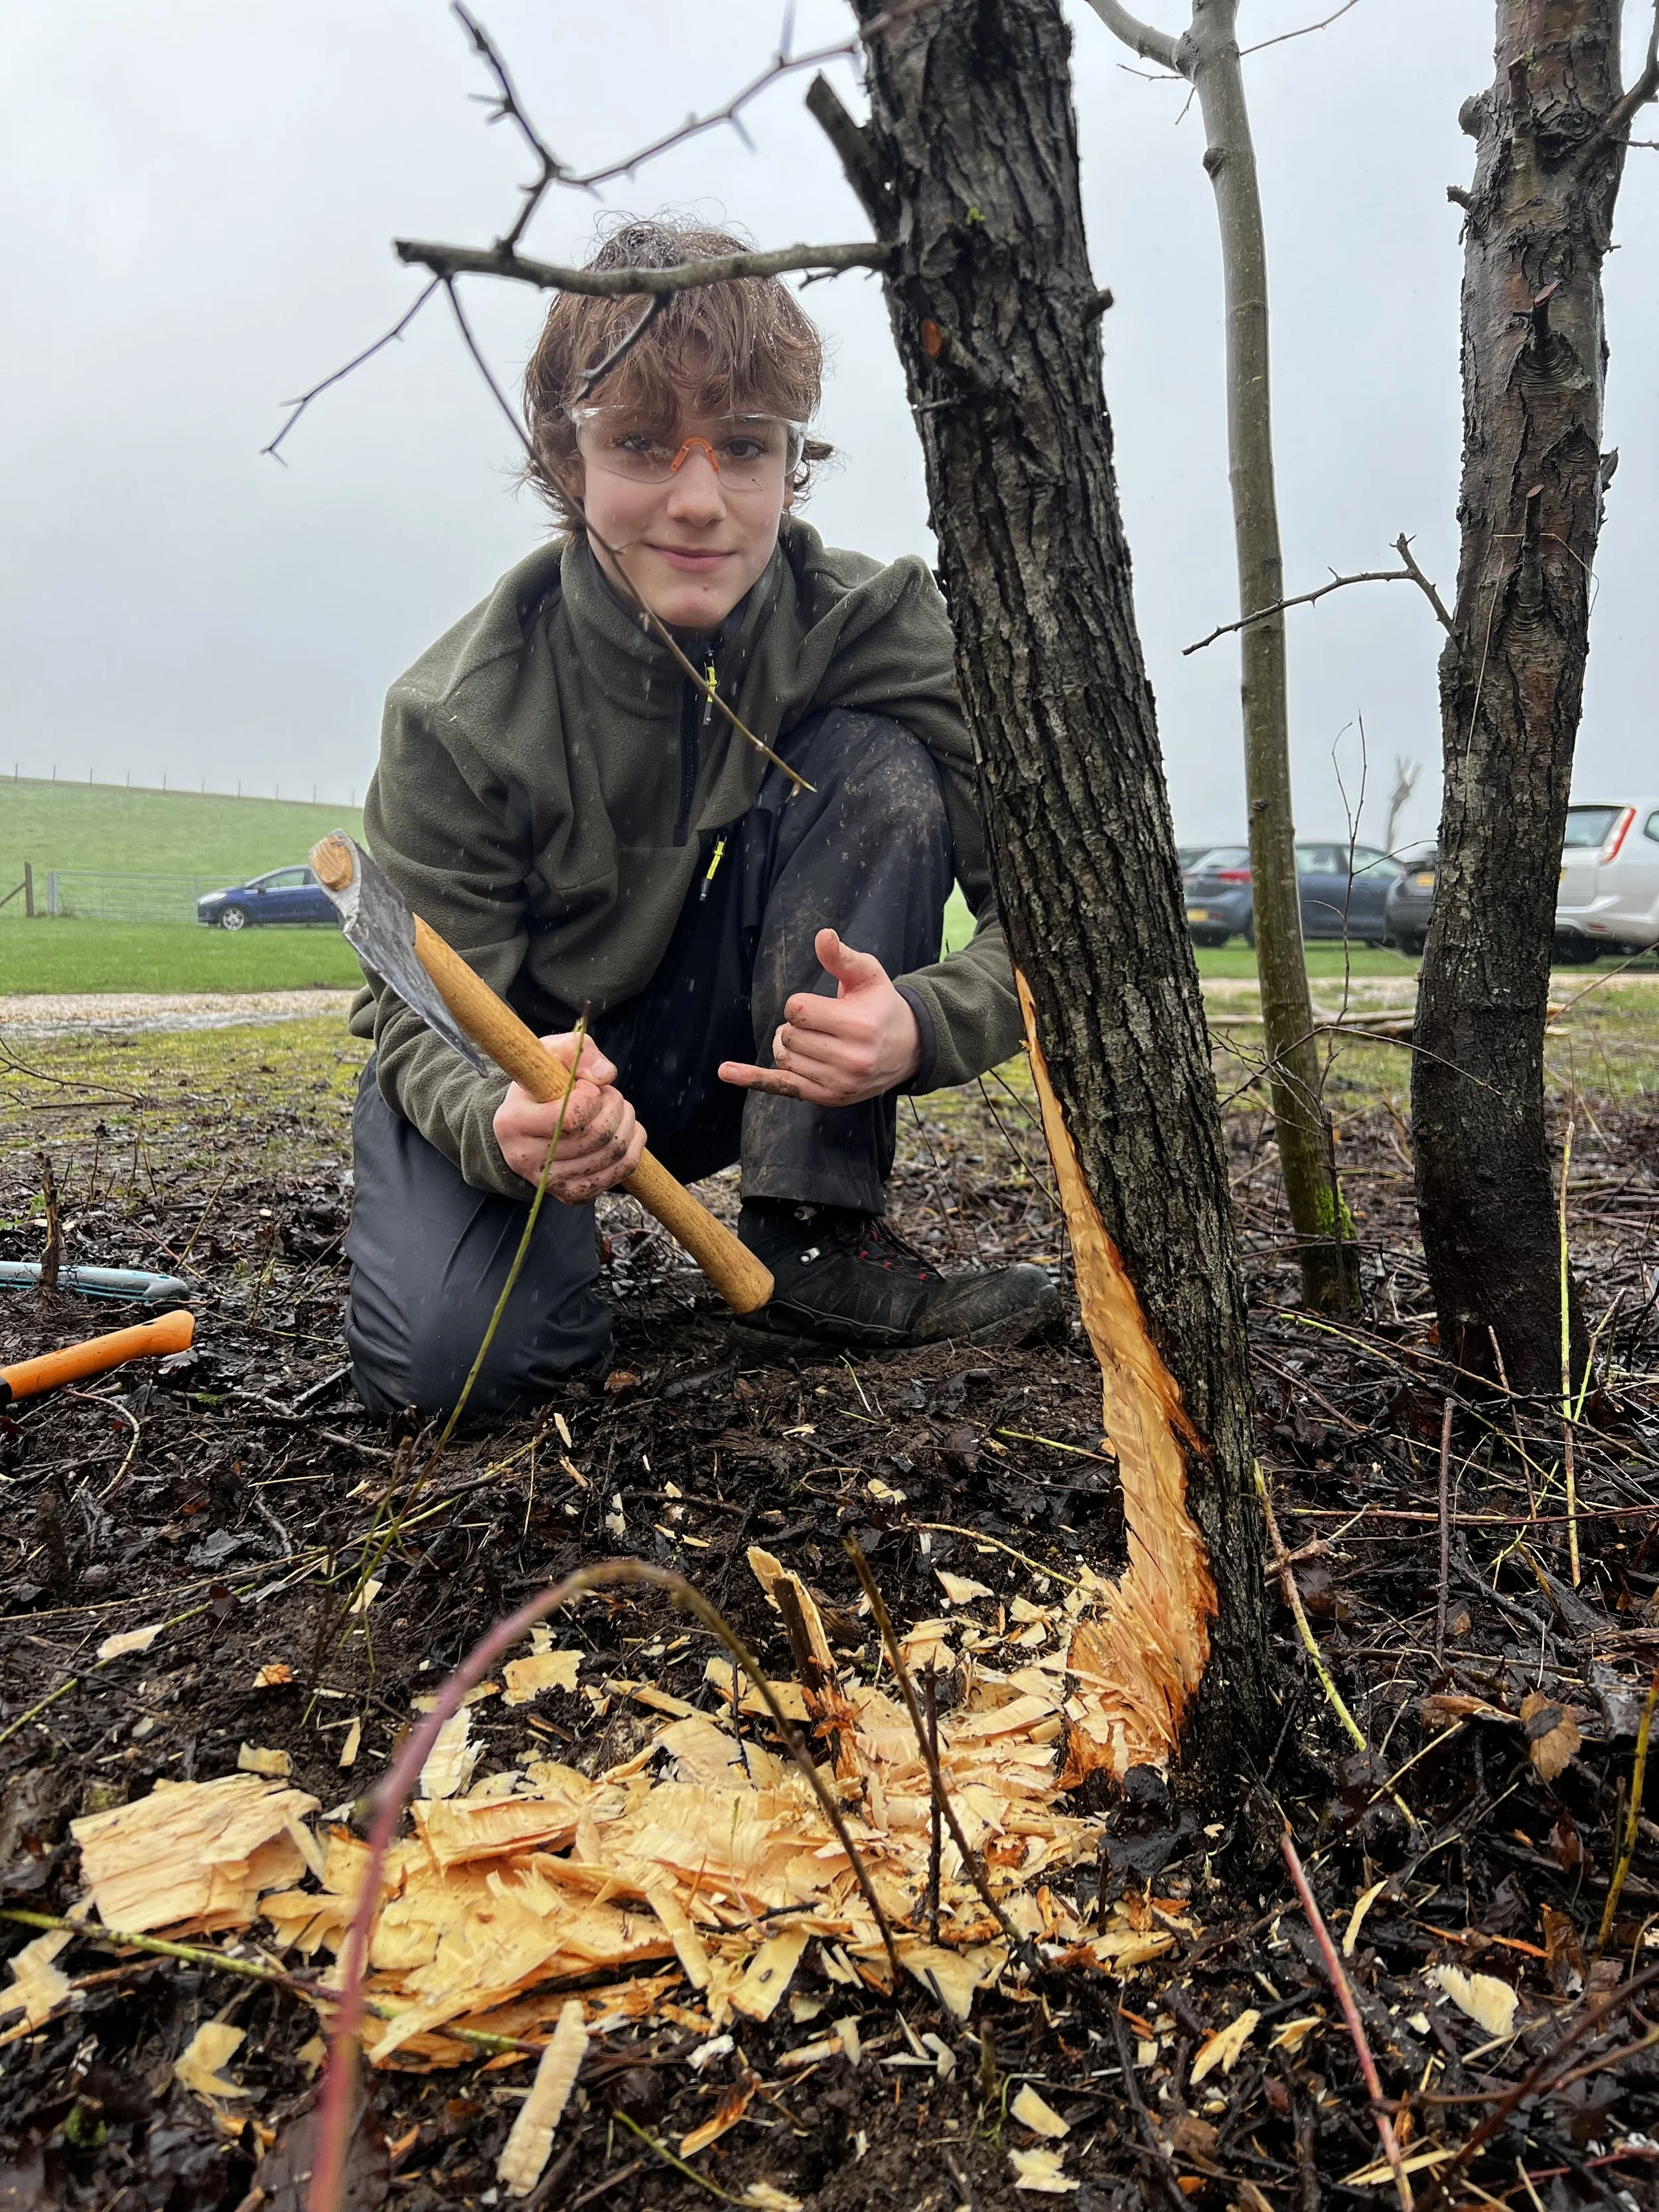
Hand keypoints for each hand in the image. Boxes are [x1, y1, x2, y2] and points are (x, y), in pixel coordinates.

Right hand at [493, 1033, 645, 1201]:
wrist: (526, 1125)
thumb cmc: (539, 1086)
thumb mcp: (550, 1055)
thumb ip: (577, 1052)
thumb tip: (606, 1075)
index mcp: (512, 1122)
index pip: (569, 1118)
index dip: (591, 1096)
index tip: (587, 1087)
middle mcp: (526, 1159)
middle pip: (598, 1135)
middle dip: (615, 1106)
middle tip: (608, 1095)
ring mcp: (550, 1183)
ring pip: (614, 1153)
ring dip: (627, 1122)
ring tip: (616, 1108)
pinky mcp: (572, 1195)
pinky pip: (621, 1171)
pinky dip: (633, 1145)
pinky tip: (624, 1129)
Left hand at [719, 928, 920, 1106]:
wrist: (909, 1049)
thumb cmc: (881, 1005)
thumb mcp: (868, 975)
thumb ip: (842, 957)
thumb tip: (823, 935)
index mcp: (858, 1026)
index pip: (797, 1011)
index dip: (801, 1004)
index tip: (821, 1006)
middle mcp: (850, 1059)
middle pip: (788, 1035)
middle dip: (796, 1025)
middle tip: (819, 1023)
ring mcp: (840, 1083)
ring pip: (784, 1058)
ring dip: (788, 1045)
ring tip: (811, 1039)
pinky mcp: (830, 1098)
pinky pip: (782, 1087)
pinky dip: (753, 1078)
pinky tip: (727, 1071)